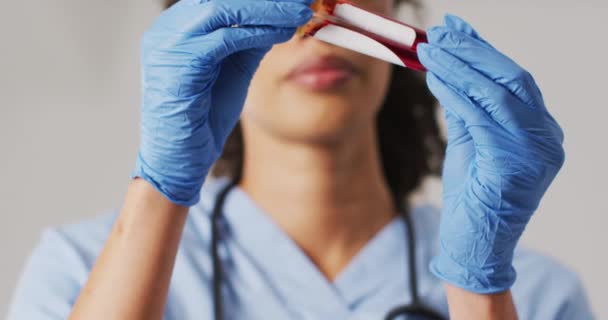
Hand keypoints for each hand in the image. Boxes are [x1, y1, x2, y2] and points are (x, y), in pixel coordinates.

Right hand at [133, 0, 312, 205]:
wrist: (179, 159)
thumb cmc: (203, 118)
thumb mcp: (234, 68)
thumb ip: (250, 40)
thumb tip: (281, 16)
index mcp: (178, 26)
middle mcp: (168, 29)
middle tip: (303, 0)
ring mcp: (169, 43)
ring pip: (224, 9)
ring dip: (268, 9)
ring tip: (300, 12)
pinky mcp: (178, 64)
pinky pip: (224, 39)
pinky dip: (257, 32)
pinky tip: (283, 32)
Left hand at [417, 15, 564, 292]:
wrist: (474, 247)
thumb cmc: (472, 198)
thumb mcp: (470, 143)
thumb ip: (465, 106)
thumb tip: (450, 64)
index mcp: (540, 132)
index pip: (514, 80)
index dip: (482, 51)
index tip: (454, 30)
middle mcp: (546, 139)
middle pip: (511, 79)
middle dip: (471, 52)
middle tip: (440, 34)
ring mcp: (535, 153)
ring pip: (497, 93)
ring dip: (460, 67)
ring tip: (431, 50)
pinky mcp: (514, 166)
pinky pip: (482, 118)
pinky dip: (457, 93)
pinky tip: (436, 78)